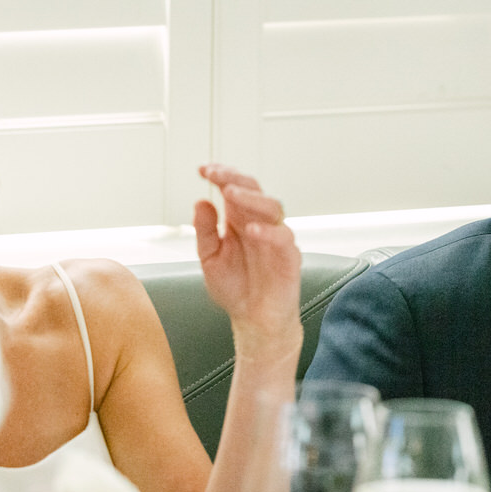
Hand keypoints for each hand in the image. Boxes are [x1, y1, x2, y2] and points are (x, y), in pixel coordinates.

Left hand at [192, 164, 302, 359]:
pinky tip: (250, 230)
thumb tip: (201, 201)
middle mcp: (260, 224)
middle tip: (216, 175)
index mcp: (240, 220)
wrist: (253, 321)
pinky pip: (283, 237)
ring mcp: (276, 238)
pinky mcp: (289, 257)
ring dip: (251, 198)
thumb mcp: (210, 258)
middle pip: (254, 190)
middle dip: (234, 179)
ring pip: (272, 206)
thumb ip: (206, 231)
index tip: (202, 169)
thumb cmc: (235, 288)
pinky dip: (267, 231)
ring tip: (230, 194)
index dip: (221, 175)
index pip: (234, 188)